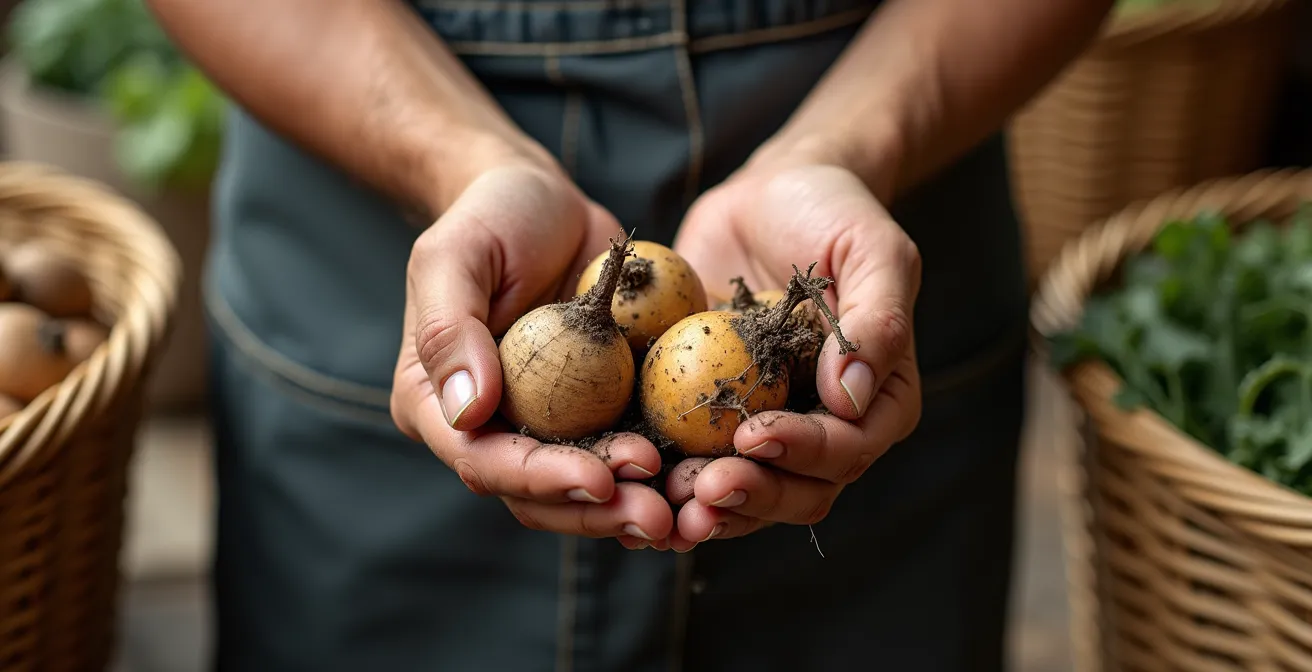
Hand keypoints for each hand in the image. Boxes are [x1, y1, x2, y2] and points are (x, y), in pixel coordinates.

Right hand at [390, 160, 674, 546]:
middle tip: (658, 514)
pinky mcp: (599, 412)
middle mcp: (491, 427)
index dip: (542, 479)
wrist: (546, 201)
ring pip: (587, 489)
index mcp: (438, 404)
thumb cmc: (490, 216)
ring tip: (686, 506)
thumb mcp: (456, 255)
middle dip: (597, 510)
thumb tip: (466, 410)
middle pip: (539, 495)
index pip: (486, 460)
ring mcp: (547, 425)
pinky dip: (663, 474)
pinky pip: (629, 452)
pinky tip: (702, 480)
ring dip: (634, 504)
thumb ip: (450, 329)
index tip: (600, 479)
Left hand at [663, 159, 922, 551]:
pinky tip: (628, 484)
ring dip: (705, 508)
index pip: (847, 449)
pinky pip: (688, 462)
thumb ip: (876, 322)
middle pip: (796, 490)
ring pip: (743, 494)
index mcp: (876, 402)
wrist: (768, 194)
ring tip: (662, 504)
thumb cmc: (831, 212)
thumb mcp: (872, 249)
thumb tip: (850, 399)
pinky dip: (662, 483)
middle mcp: (825, 429)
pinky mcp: (709, 417)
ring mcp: (766, 429)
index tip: (754, 437)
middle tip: (702, 491)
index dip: (803, 453)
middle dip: (751, 498)